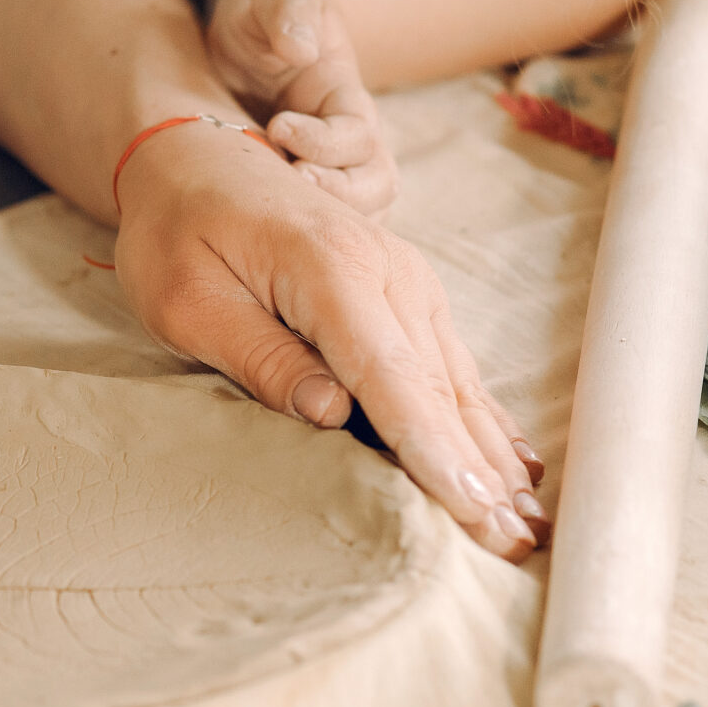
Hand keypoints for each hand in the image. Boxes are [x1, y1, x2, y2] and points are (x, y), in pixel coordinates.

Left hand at [114, 123, 545, 560]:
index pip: (392, 378)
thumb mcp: (188, 300)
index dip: (433, 450)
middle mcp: (388, 274)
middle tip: (514, 546)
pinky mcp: (409, 295)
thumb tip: (332, 415)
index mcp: (331, 270)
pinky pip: (453, 367)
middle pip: (440, 390)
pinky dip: (484, 422)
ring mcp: (408, 282)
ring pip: (458, 384)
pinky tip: (517, 468)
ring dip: (492, 459)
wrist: (197, 160)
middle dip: (478, 474)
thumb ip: (261, 356)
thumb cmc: (180, 232)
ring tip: (527, 526)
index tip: (471, 508)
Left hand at [205, 0, 397, 214]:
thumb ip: (286, 9)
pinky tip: (266, 235)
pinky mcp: (306, 191)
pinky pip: (327, 231)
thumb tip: (300, 49)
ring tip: (274, 212)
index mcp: (344, 97)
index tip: (278, 126)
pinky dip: (310, 241)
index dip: (323, 140)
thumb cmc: (260, 15)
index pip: (357, 134)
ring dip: (326, 222)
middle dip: (338, 195)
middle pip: (376, 187)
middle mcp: (349, 140)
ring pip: (361, 217)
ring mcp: (333, 170)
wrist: (245, 40)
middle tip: (287, 182)